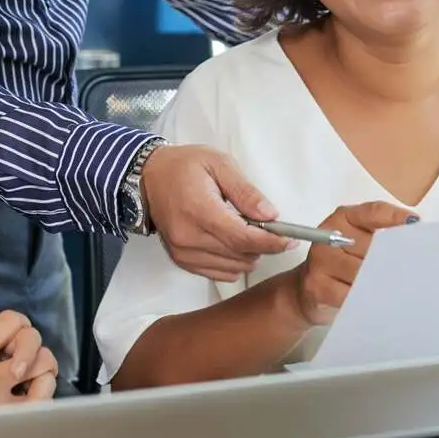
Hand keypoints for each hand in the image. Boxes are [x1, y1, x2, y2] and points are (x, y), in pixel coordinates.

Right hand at [0, 311, 54, 437]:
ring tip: (33, 377)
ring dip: (42, 369)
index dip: (14, 324)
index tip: (5, 339)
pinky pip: (41, 405)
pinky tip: (33, 398)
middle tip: (23, 358)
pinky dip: (44, 396)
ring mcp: (1, 401)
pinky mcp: (4, 425)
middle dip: (31, 344)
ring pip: (44, 372)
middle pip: (33, 342)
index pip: (12, 321)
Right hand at [140, 143, 290, 281]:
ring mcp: (183, 252)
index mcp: (200, 210)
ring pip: (231, 268)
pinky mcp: (181, 260)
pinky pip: (217, 273)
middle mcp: (189, 237)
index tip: (289, 240)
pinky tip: (233, 244)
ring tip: (247, 232)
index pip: (242, 238)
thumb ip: (246, 191)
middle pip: (239, 255)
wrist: (149, 177)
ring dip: (248, 255)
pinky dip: (232, 264)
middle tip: (269, 229)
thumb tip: (271, 215)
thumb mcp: (219, 164)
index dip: (270, 242)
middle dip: (262, 246)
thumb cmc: (185, 165)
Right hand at [286, 203, 418, 326]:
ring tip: (397, 289)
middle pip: (372, 246)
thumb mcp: (358, 243)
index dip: (396, 219)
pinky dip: (367, 299)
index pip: (374, 213)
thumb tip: (414, 236)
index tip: (416, 226)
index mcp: (343, 218)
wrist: (306, 291)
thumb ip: (381, 235)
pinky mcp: (317, 286)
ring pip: (363, 272)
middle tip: (414, 269)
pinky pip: (352, 294)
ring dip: (382, 282)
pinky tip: (376, 301)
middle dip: (393, 260)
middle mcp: (329, 235)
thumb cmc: (342, 265)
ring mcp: (321, 260)